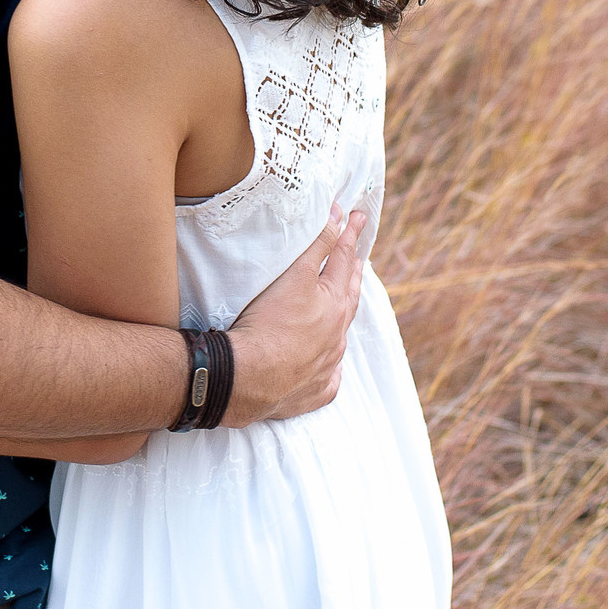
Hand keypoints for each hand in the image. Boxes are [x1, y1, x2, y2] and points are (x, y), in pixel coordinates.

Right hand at [222, 200, 366, 425]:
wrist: (249, 378)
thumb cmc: (268, 324)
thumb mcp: (294, 276)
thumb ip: (318, 245)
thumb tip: (338, 217)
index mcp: (334, 304)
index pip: (343, 261)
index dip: (349, 236)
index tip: (358, 218)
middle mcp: (336, 335)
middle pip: (348, 299)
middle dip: (352, 275)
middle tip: (358, 260)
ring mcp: (327, 365)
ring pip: (339, 338)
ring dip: (340, 319)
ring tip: (341, 305)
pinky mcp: (313, 391)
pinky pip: (327, 378)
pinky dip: (328, 368)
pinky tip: (326, 366)